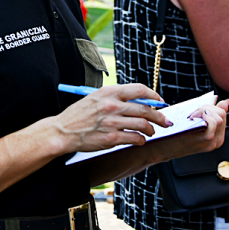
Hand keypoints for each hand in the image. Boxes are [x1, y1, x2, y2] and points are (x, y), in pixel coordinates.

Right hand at [49, 84, 170, 152]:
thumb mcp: (96, 98)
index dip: (154, 96)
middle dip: (160, 116)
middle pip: (146, 109)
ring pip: (143, 124)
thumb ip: (116, 98)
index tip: (160, 102)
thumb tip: (139, 102)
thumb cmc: (79, 115)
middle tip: (165, 121)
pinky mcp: (111, 138)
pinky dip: (141, 140)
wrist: (63, 131)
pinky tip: (139, 140)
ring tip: (151, 132)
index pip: (140, 90)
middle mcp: (112, 105)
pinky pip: (135, 138)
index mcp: (109, 92)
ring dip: (151, 129)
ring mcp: (112, 122)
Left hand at [150, 100, 227, 162]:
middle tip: (194, 111)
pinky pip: (213, 121)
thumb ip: (210, 114)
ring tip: (192, 115)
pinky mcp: (207, 139)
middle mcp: (218, 140)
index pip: (222, 114)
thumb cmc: (175, 135)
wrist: (162, 149)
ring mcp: (213, 141)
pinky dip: (204, 114)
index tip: (198, 108)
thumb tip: (225, 102)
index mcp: (217, 137)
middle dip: (208, 107)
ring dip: (205, 110)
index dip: (211, 106)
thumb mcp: (195, 124)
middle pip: (222, 114)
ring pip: (219, 116)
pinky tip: (192, 117)